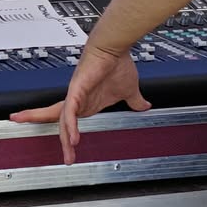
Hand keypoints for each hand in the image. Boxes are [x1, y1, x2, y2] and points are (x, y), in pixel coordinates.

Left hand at [9, 42, 149, 164]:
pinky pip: (70, 112)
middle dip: (62, 142)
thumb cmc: (117, 65)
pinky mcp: (76, 90)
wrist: (114, 48)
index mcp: (86, 103)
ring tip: (69, 155)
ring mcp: (76, 96)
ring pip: (63, 121)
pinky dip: (71, 126)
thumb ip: (134, 100)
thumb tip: (145, 106)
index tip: (71, 150)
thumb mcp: (128, 90)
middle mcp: (77, 101)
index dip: (68, 135)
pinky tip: (73, 138)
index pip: (70, 121)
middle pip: (61, 124)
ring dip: (65, 139)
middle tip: (66, 159)